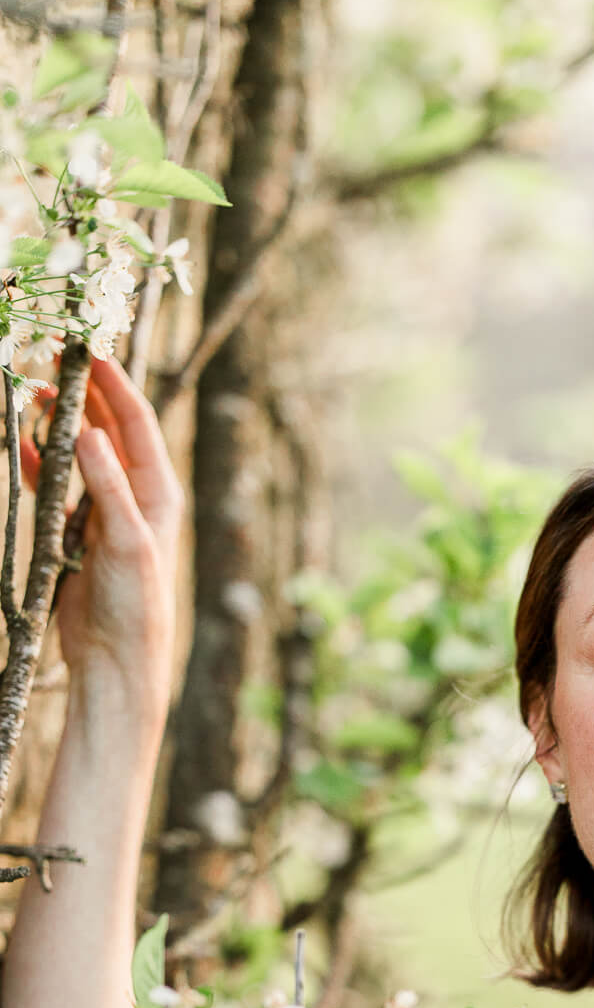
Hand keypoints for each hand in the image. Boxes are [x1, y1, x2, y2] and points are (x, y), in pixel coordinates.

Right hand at [20, 354, 184, 705]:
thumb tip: (91, 432)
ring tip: (33, 392)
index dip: (115, 384)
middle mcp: (137, 497)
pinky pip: (60, 487)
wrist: (114, 658)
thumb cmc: (134, 605)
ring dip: (59, 425)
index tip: (90, 349)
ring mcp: (107, 512)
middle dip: (85, 394)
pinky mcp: (81, 532)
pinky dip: (41, 464)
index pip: (138, 424)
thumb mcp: (125, 542)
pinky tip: (22, 444)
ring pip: (81, 454)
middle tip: (54, 358)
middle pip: (110, 431)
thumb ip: (108, 487)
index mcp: (158, 494)